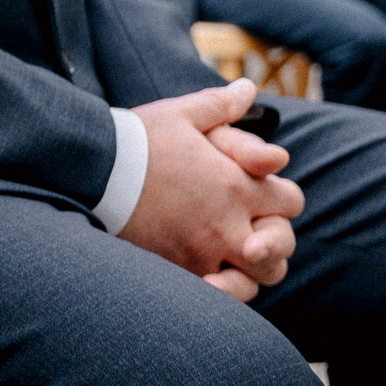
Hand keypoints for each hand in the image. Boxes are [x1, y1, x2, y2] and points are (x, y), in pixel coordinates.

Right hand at [118, 80, 303, 299]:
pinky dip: (222, 291)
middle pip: (282, 246)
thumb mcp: (182, 113)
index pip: (291, 201)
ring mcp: (205, 254)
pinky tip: (211, 278)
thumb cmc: (139, 139)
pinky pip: (219, 296)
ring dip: (252, 269)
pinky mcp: (179, 273)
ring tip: (233, 257)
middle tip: (253, 230)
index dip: (282, 197)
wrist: (94, 171)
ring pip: (256, 279)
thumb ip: (221, 105)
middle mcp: (228, 225)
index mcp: (236, 185)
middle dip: (276, 238)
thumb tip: (248, 88)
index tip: (263, 193)